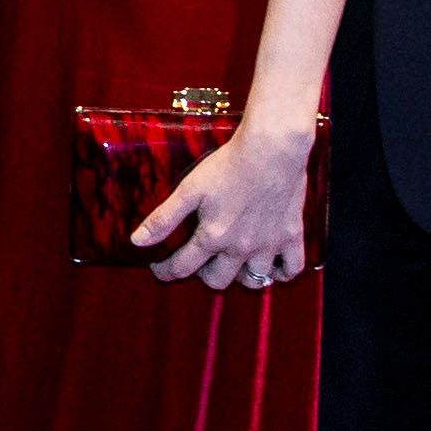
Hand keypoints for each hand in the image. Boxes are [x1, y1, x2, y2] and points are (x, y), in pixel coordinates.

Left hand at [139, 119, 312, 288]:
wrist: (272, 149)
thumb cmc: (229, 165)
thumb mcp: (189, 189)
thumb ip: (164, 219)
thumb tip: (137, 242)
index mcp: (213, 237)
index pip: (182, 268)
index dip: (165, 271)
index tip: (159, 268)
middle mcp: (241, 247)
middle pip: (218, 280)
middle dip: (203, 275)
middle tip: (199, 262)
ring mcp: (269, 243)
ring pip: (255, 280)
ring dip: (241, 277)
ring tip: (232, 264)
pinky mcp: (292, 235)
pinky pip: (292, 268)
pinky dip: (281, 273)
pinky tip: (271, 265)